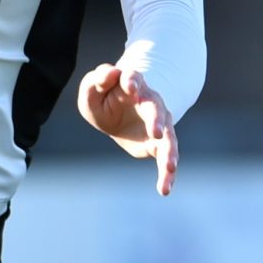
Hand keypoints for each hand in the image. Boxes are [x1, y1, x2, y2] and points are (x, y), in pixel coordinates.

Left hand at [78, 63, 178, 195]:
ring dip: (170, 151)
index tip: (130, 86)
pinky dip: (167, 174)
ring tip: (170, 167)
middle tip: (156, 132)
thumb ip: (99, 80)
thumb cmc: (104, 98)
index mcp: (132, 84)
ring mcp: (159, 123)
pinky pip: (166, 158)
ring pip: (169, 136)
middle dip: (157, 120)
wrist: (116, 116)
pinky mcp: (158, 144)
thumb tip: (112, 73)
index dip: (133, 81)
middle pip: (156, 109)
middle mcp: (150, 102)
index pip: (134, 78)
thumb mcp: (92, 89)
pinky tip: (165, 189)